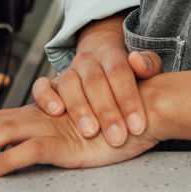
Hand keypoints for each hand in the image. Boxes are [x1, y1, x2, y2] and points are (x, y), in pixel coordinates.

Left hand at [0, 102, 157, 176]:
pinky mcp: (65, 142)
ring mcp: (48, 128)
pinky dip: (11, 160)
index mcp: (29, 116)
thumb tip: (0, 159)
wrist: (139, 109)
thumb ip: (34, 141)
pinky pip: (33, 150)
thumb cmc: (103, 125)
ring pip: (0, 134)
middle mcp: (33, 118)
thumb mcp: (60, 135)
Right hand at [30, 11, 161, 146]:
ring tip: (91, 132)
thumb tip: (138, 62)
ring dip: (80, 108)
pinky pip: (42, 87)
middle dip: (107, 111)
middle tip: (118, 137)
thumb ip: (148, 66)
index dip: (129, 99)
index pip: (119, 72)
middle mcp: (87, 61)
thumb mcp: (144, 70)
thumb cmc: (125, 76)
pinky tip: (56, 112)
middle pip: (95, 81)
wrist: (100, 62)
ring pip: (69, 83)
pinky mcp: (51, 85)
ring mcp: (68, 72)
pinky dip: (46, 97)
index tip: (138, 126)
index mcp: (111, 54)